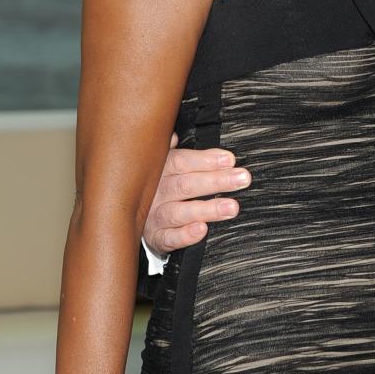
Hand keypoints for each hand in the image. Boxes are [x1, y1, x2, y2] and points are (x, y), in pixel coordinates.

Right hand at [143, 133, 250, 254]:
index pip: (181, 162)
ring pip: (179, 212)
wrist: (132, 215)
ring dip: (207, 209)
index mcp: (160, 170)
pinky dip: (185, 235)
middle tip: (242, 179)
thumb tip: (173, 135)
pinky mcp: (156, 238)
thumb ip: (174, 152)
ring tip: (232, 207)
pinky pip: (170, 238)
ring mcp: (154, 216)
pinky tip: (202, 229)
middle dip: (216, 181)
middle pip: (185, 185)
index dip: (205, 160)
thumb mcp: (164, 165)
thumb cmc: (161, 185)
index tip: (229, 159)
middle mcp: (155, 192)